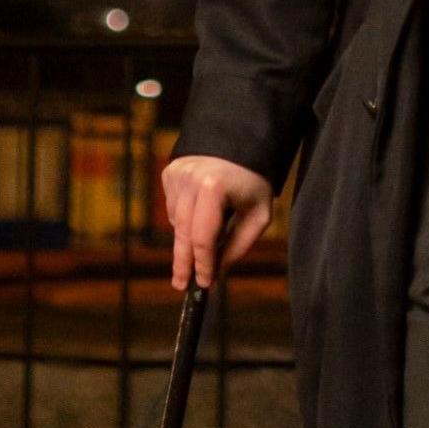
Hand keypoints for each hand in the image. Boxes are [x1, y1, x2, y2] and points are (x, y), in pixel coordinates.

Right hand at [162, 154, 273, 290]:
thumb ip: (239, 245)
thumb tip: (218, 272)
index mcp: (214, 188)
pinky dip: (183, 218)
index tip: (204, 284)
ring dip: (187, 239)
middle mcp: (190, 180)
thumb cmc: (253, 181)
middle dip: (183, 262)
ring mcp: (177, 175)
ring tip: (204, 242)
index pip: (203, 237)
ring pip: (175, 221)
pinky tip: (199, 214)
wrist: (241, 142)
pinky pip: (172, 207)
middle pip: (182, 233)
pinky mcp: (170, 172)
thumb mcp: (258, 215)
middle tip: (181, 285)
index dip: (203, 264)